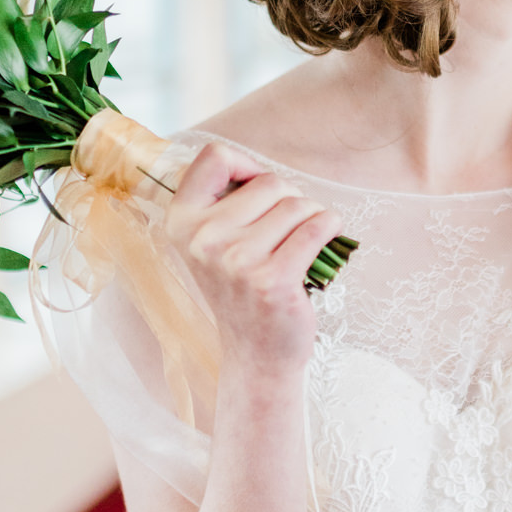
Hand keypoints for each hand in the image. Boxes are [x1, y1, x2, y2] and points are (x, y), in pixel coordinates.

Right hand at [166, 141, 342, 376]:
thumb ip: (224, 202)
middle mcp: (203, 239)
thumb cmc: (242, 291)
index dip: (245, 165)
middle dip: (289, 199)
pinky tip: (326, 240)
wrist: (255, 355)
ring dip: (312, 217)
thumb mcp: (213, 244)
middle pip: (269, 181)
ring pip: (297, 204)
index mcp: (181, 222)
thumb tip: (257, 165)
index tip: (256, 190)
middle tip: (286, 233)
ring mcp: (237, 260)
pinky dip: (330, 227)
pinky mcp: (274, 279)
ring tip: (302, 243)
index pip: (214, 156)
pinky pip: (317, 227)